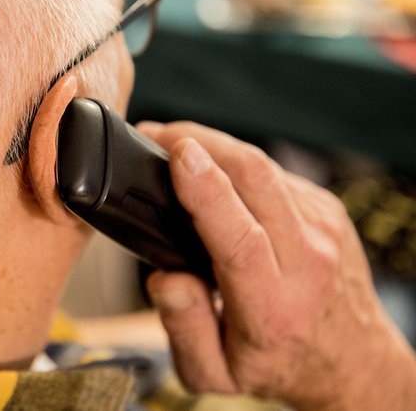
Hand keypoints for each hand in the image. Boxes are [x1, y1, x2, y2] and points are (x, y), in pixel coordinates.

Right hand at [137, 121, 415, 409]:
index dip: (206, 190)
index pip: (240, 238)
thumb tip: (165, 279)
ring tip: (177, 146)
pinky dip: (237, 165)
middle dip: (201, 142)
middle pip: (255, 178)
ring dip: (216, 145)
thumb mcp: (214, 374)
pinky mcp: (326, 209)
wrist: (350, 360)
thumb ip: (184, 329)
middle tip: (157, 134)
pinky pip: (275, 173)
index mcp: (271, 306)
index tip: (177, 155)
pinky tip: (216, 172)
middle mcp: (306, 261)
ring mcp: (322, 229)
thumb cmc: (279, 363)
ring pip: (264, 166)